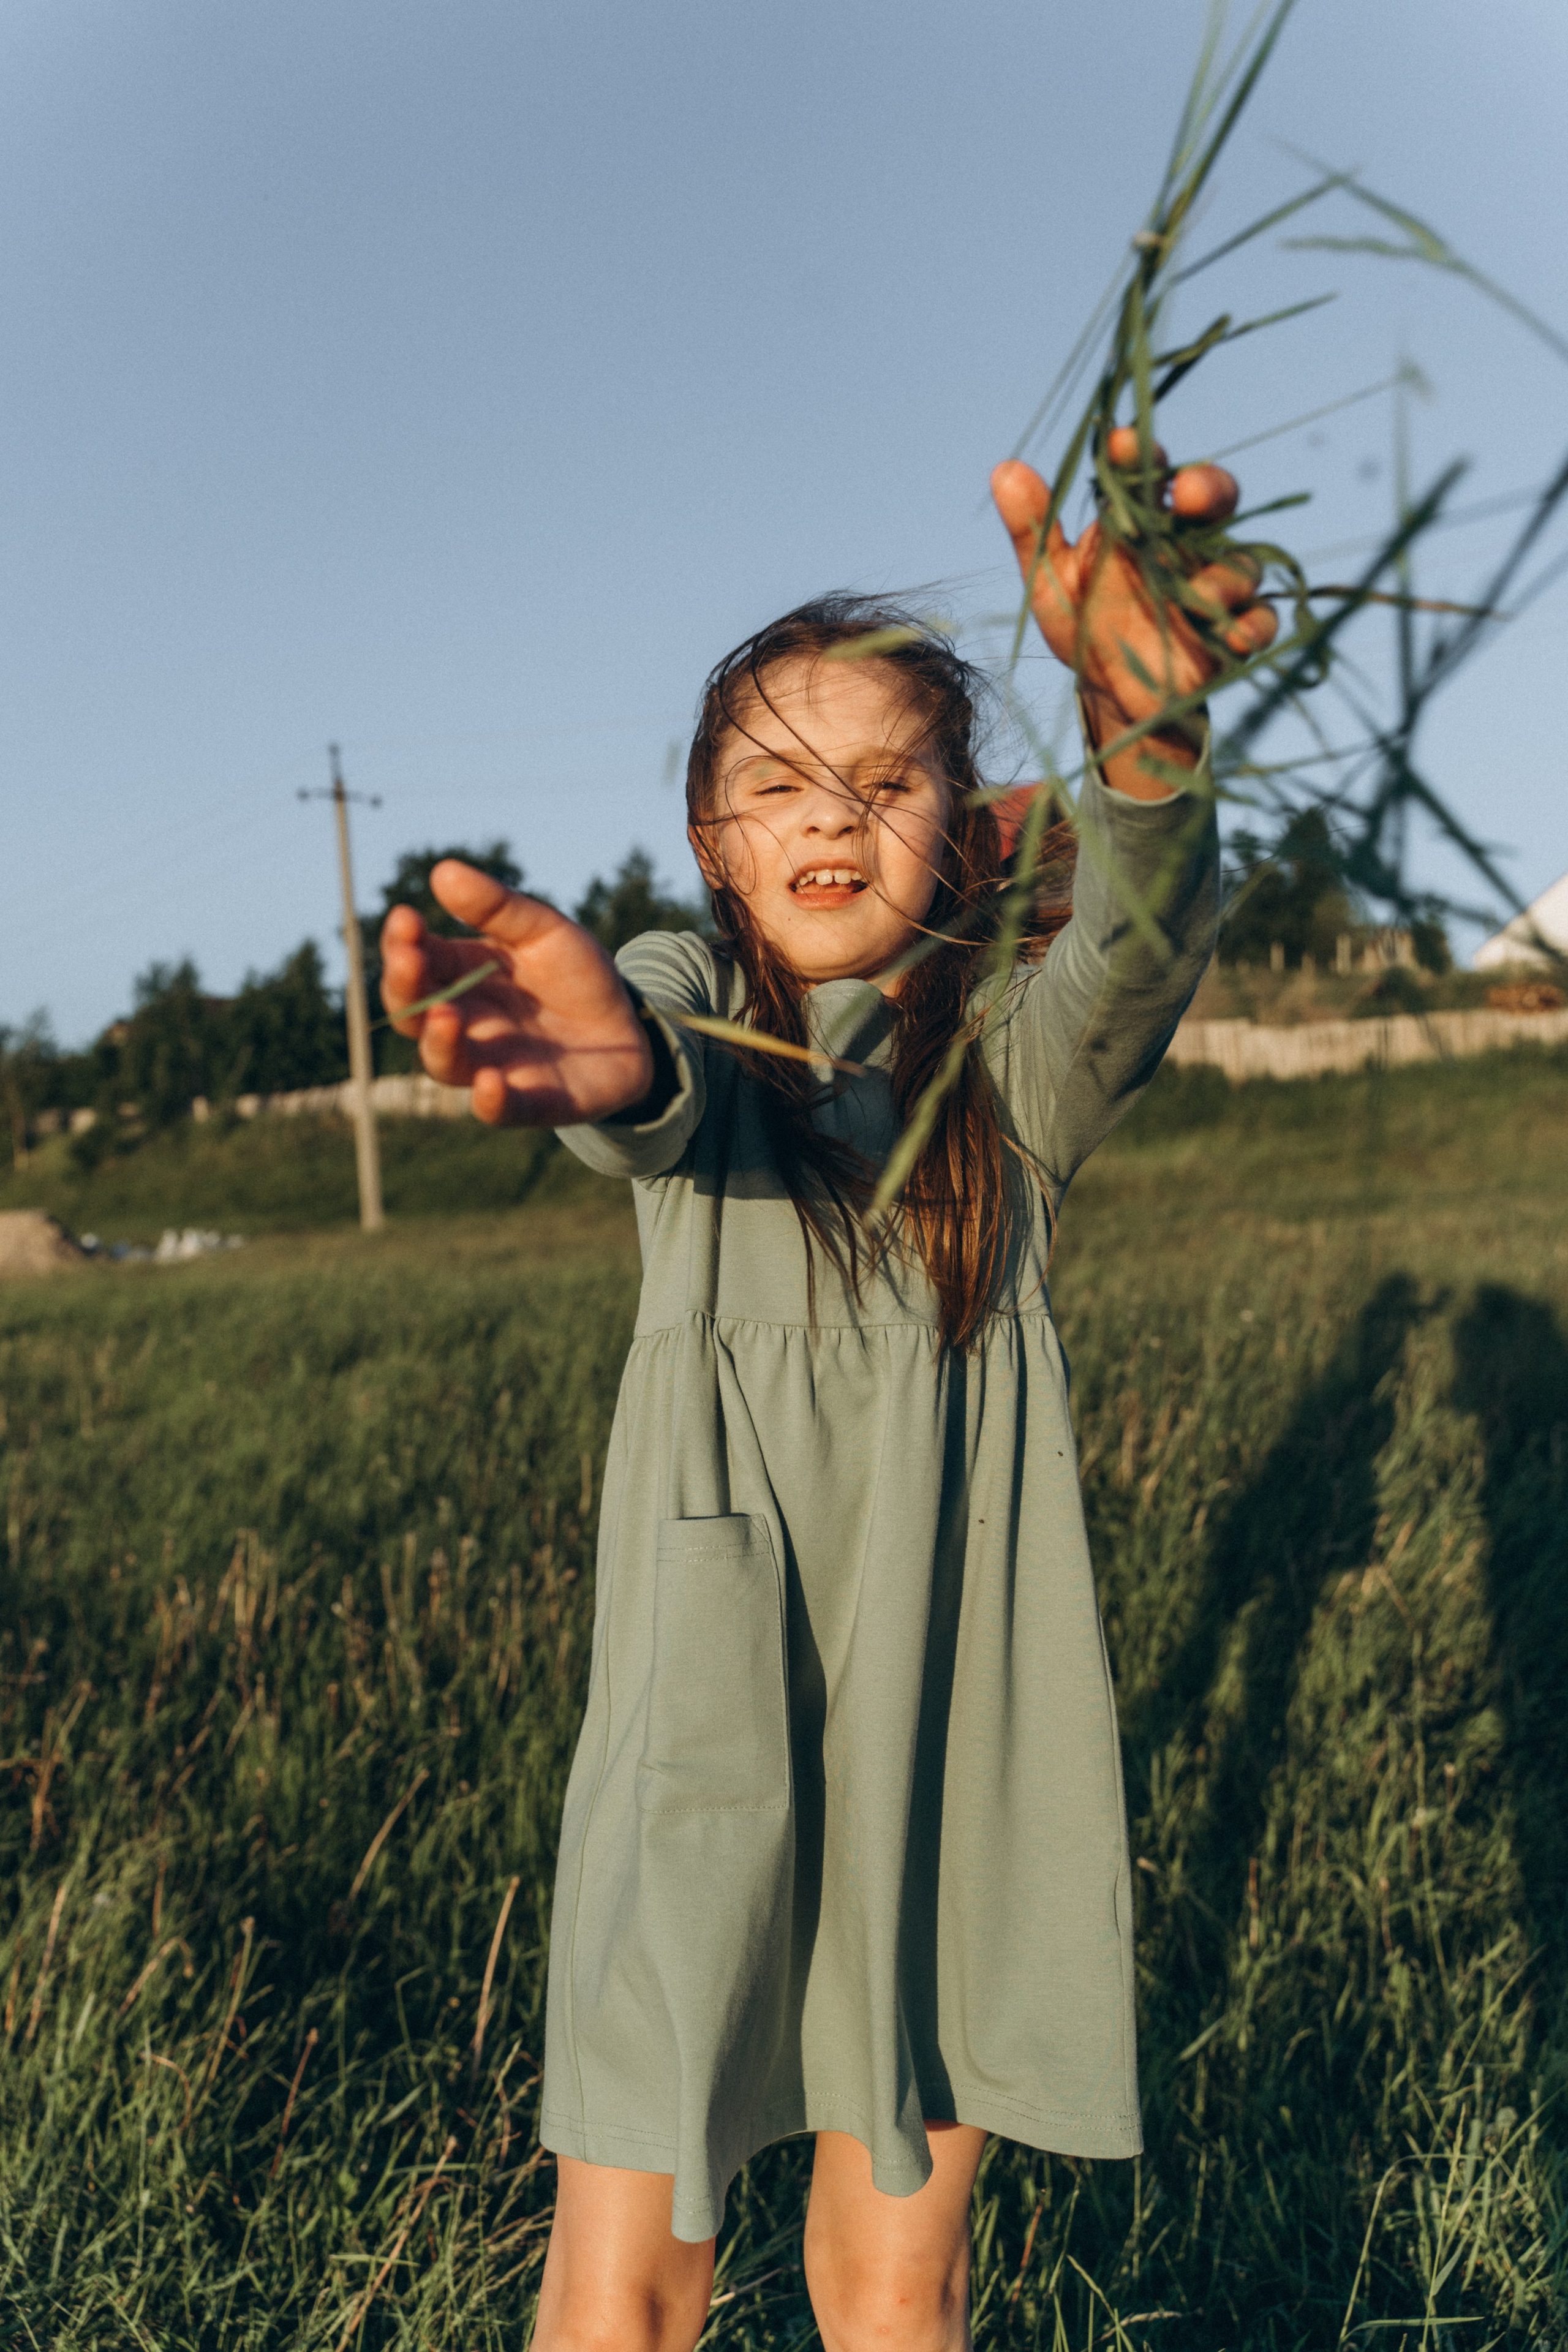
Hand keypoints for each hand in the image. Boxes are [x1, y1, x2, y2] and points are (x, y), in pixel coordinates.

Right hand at [379, 863, 653, 1126]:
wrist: (632, 1029)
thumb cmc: (577, 976)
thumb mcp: (544, 930)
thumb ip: (498, 907)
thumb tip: (442, 871)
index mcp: (460, 976)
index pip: (415, 960)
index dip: (402, 942)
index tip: (406, 918)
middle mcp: (464, 1024)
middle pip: (414, 1014)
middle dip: (404, 987)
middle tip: (408, 959)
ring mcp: (490, 1065)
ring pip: (444, 1063)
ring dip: (439, 1042)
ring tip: (447, 1015)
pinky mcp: (527, 1103)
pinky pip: (498, 1110)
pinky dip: (490, 1100)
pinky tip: (491, 1081)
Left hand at [992, 431, 1277, 799]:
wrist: (1111, 696)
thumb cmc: (1084, 626)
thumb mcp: (1051, 581)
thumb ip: (1034, 529)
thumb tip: (1004, 467)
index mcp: (1142, 521)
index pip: (1149, 473)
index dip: (1140, 455)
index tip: (1122, 445)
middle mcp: (1185, 544)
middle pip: (1215, 499)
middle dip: (1209, 488)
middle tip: (1189, 495)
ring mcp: (1215, 587)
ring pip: (1242, 563)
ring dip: (1226, 575)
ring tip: (1200, 596)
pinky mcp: (1234, 632)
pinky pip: (1259, 621)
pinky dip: (1251, 627)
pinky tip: (1233, 638)